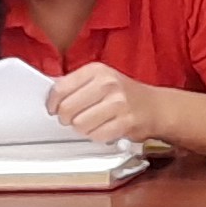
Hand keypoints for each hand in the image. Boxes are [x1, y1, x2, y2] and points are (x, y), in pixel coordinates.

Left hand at [47, 64, 166, 147]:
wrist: (156, 107)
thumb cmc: (124, 94)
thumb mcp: (101, 79)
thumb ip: (75, 84)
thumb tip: (49, 94)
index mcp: (97, 70)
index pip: (60, 88)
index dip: (53, 103)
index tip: (54, 109)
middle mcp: (108, 84)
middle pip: (67, 109)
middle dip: (66, 118)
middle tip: (73, 119)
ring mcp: (118, 103)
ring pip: (79, 125)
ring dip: (82, 129)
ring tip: (92, 123)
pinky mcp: (125, 122)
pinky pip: (96, 135)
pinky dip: (97, 136)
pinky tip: (104, 128)